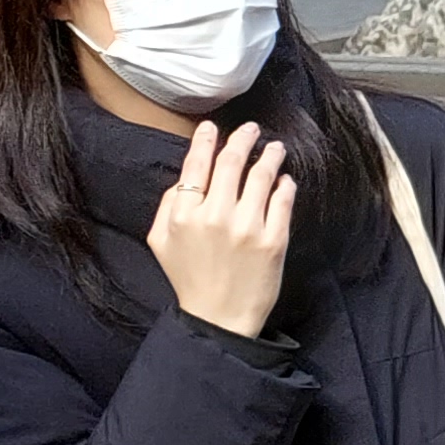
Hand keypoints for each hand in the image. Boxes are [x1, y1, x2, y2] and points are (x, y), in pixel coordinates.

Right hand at [150, 123, 293, 338]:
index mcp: (183, 215)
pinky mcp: (274, 240)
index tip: (213, 127)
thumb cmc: (188, 277)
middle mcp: (215, 216)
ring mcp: (247, 227)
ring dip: (269, 156)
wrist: (219, 317)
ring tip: (274, 147)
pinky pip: (282, 200)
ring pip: (261, 176)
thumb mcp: (160, 241)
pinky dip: (284, 184)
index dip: (206, 140)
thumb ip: (167, 206)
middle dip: (242, 139)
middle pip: (231, 163)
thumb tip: (185, 177)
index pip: (196, 165)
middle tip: (252, 129)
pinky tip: (284, 178)